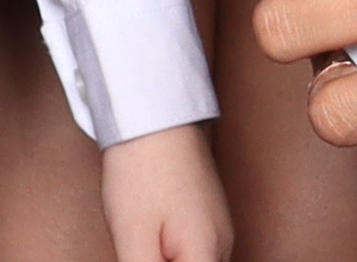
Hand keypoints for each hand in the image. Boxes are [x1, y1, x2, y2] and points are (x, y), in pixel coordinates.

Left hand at [101, 119, 234, 261]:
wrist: (152, 109)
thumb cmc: (141, 170)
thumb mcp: (134, 240)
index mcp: (208, 253)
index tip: (143, 256)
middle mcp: (222, 243)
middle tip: (139, 248)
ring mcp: (218, 227)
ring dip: (170, 260)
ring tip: (143, 239)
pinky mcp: (207, 216)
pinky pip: (195, 254)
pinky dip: (174, 257)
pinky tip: (150, 244)